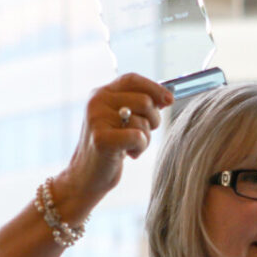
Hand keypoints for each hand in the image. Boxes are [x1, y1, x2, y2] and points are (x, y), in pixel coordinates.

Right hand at [67, 73, 173, 202]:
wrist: (86, 177)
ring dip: (146, 138)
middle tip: (144, 134)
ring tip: (131, 147)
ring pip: (143, 121)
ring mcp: (97, 119)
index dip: (154, 87)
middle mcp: (96, 102)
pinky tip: (129, 155)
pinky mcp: (101, 138)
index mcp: (101, 94)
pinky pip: (138, 136)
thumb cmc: (110, 149)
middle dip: (153, 120)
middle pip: (144, 100)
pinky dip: (141, 148)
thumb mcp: (122, 122)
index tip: (170, 100)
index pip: (132, 79)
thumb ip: (138, 106)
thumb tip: (166, 97)